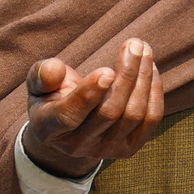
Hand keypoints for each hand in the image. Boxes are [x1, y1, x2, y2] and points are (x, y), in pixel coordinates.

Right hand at [21, 38, 163, 179]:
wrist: (68, 128)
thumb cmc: (52, 96)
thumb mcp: (38, 84)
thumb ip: (42, 74)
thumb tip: (54, 68)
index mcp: (48, 129)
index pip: (69, 116)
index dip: (89, 94)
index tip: (106, 70)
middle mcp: (76, 146)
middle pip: (109, 111)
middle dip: (127, 74)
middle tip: (135, 44)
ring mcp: (104, 150)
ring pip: (133, 114)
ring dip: (143, 78)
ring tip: (143, 50)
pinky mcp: (128, 148)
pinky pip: (150, 119)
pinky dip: (154, 91)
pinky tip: (150, 69)